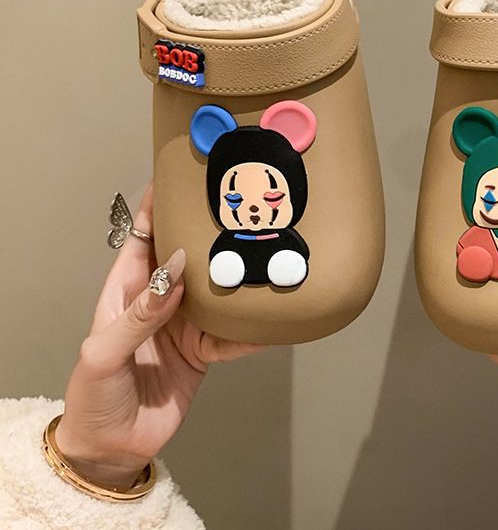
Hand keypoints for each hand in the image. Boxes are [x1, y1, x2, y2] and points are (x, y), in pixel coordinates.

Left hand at [56, 185, 263, 488]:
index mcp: (128, 291)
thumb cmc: (92, 395)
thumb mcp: (104, 352)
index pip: (144, 239)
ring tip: (266, 254)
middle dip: (210, 234)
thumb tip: (176, 270)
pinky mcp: (205, 351)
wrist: (112, 449)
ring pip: (218, 291)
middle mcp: (161, 300)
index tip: (181, 179)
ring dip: (238, 276)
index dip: (159, 208)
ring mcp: (185, 325)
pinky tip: (273, 315)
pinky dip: (253, 327)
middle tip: (239, 209)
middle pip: (190, 258)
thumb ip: (140, 314)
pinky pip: (234, 335)